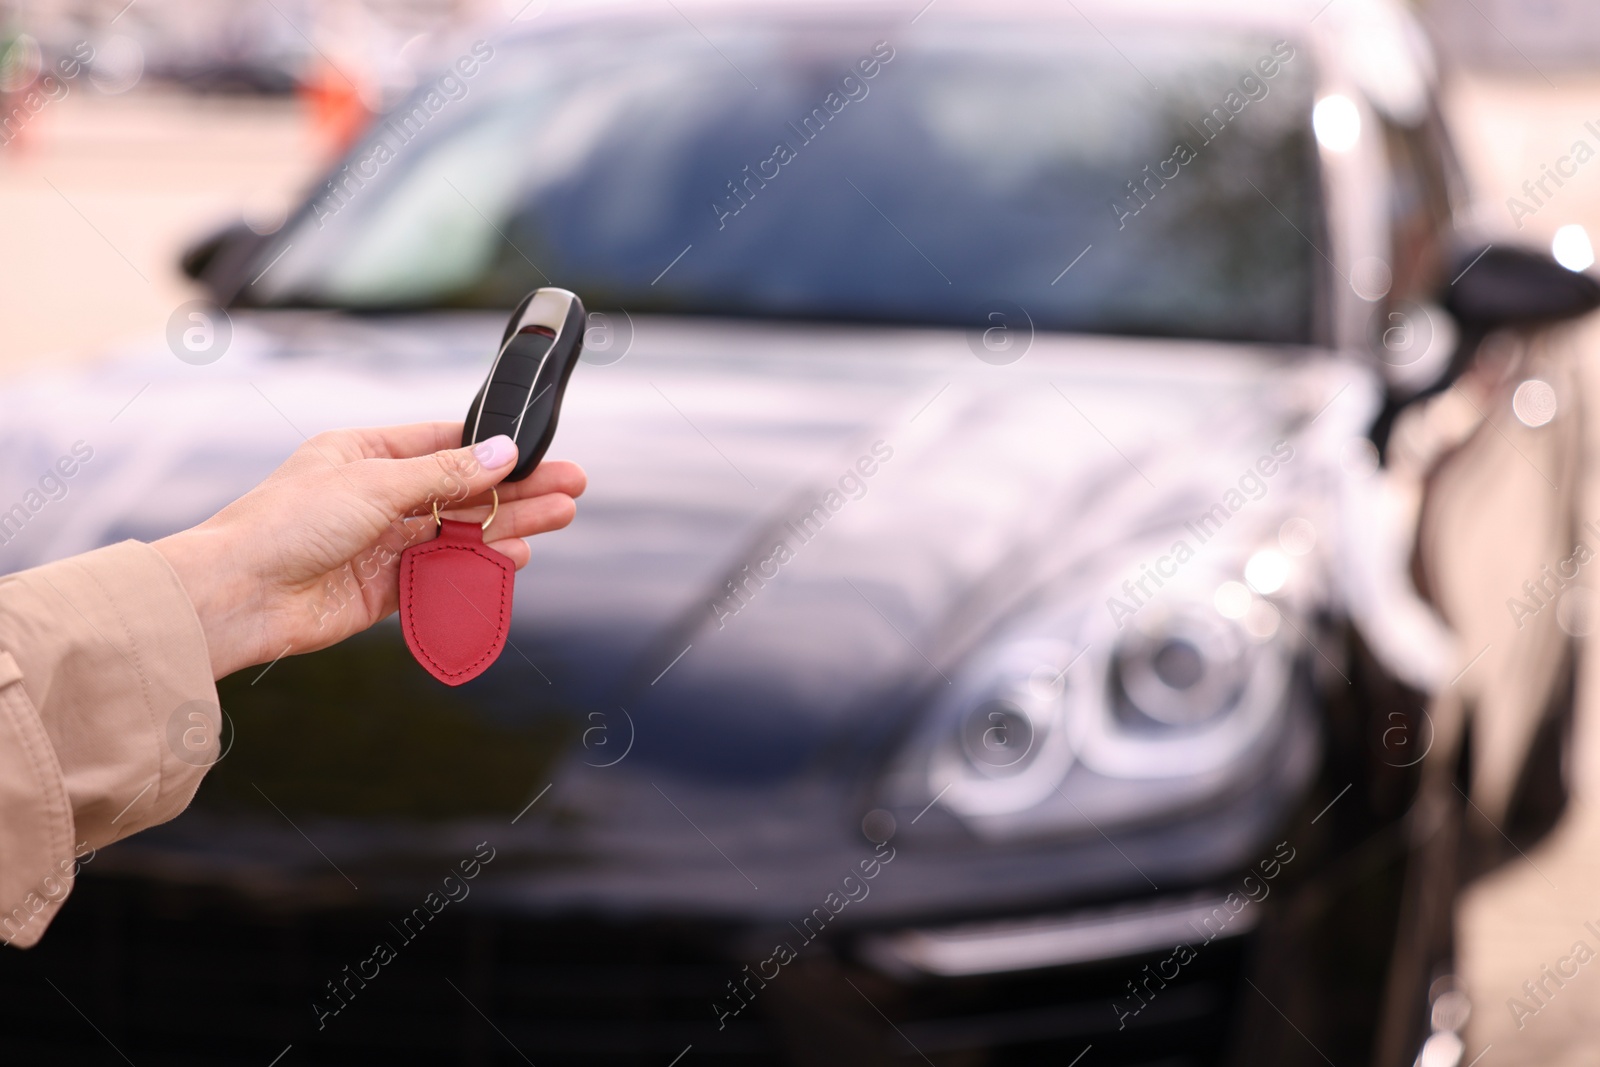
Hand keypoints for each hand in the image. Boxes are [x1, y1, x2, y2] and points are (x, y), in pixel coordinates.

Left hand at [152, 422, 584, 678]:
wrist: (238, 596)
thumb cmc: (284, 525)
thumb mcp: (375, 483)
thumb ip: (446, 474)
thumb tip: (501, 453)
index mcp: (364, 454)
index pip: (443, 443)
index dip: (494, 448)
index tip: (539, 452)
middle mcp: (374, 496)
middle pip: (462, 489)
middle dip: (516, 488)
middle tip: (570, 488)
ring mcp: (379, 543)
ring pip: (458, 531)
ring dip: (506, 526)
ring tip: (558, 519)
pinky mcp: (381, 588)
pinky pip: (441, 574)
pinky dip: (477, 567)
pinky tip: (512, 559)